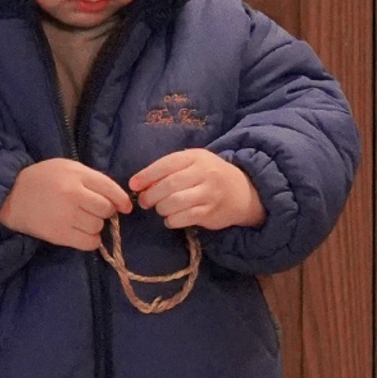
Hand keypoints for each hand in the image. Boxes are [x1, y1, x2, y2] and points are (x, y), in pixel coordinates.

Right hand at [0, 159, 132, 250]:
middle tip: (95, 210)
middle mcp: (73, 195)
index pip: (110, 188)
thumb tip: (118, 200)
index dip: (122, 200)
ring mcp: (66, 216)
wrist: (11, 195)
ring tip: (84, 220)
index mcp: (76, 175)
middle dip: (106, 211)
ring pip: (98, 227)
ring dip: (96, 226)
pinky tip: (82, 233)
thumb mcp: (67, 168)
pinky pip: (88, 243)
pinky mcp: (59, 235)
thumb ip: (92, 179)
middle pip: (106, 209)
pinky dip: (91, 240)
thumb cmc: (43, 179)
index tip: (125, 207)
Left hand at [130, 150, 265, 230]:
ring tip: (160, 209)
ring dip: (161, 208)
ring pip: (175, 202)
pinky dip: (172, 220)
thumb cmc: (209, 176)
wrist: (242, 191)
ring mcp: (209, 193)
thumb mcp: (194, 164)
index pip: (167, 164)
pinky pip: (185, 218)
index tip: (133, 185)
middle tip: (144, 201)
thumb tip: (141, 184)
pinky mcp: (211, 212)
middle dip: (151, 195)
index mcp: (196, 157)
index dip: (147, 175)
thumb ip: (170, 170)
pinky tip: (170, 219)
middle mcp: (204, 173)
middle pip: (169, 185)